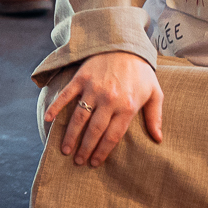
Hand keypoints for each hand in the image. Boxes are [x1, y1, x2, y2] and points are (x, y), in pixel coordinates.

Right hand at [44, 51, 164, 166]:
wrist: (125, 44)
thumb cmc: (141, 71)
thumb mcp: (155, 92)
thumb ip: (155, 116)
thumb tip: (158, 139)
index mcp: (128, 106)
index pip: (113, 136)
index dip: (102, 151)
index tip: (94, 162)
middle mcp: (109, 99)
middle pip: (94, 131)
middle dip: (85, 149)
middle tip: (78, 161)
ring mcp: (93, 89)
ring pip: (79, 118)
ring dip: (70, 136)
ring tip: (65, 150)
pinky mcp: (81, 78)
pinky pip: (66, 96)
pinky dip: (55, 107)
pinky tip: (48, 120)